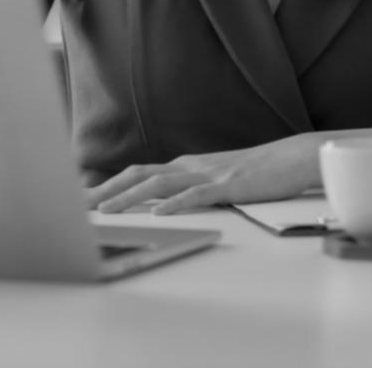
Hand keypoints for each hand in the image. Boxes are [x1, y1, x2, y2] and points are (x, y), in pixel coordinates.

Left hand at [88, 133, 324, 214]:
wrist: (293, 157)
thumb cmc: (257, 173)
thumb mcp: (216, 180)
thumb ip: (191, 189)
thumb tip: (164, 205)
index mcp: (185, 166)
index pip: (138, 175)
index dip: (109, 185)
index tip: (84, 198)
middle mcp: (189, 166)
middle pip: (138, 176)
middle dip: (106, 191)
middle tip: (79, 205)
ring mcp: (208, 174)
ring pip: (159, 185)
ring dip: (129, 198)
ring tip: (105, 212)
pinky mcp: (228, 185)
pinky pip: (196, 195)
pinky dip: (174, 204)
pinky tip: (158, 214)